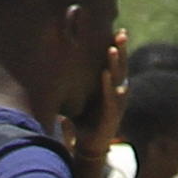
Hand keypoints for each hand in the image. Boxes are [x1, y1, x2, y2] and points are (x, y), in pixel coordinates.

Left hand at [72, 31, 129, 177]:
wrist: (89, 147)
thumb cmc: (84, 121)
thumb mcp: (78, 100)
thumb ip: (73, 86)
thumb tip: (56, 67)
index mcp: (112, 88)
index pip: (117, 64)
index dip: (118, 49)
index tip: (117, 31)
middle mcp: (117, 93)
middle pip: (121, 67)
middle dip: (121, 50)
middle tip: (120, 33)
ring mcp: (117, 104)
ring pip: (119, 80)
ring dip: (116, 65)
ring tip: (112, 49)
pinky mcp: (112, 115)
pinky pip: (111, 98)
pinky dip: (108, 86)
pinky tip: (106, 74)